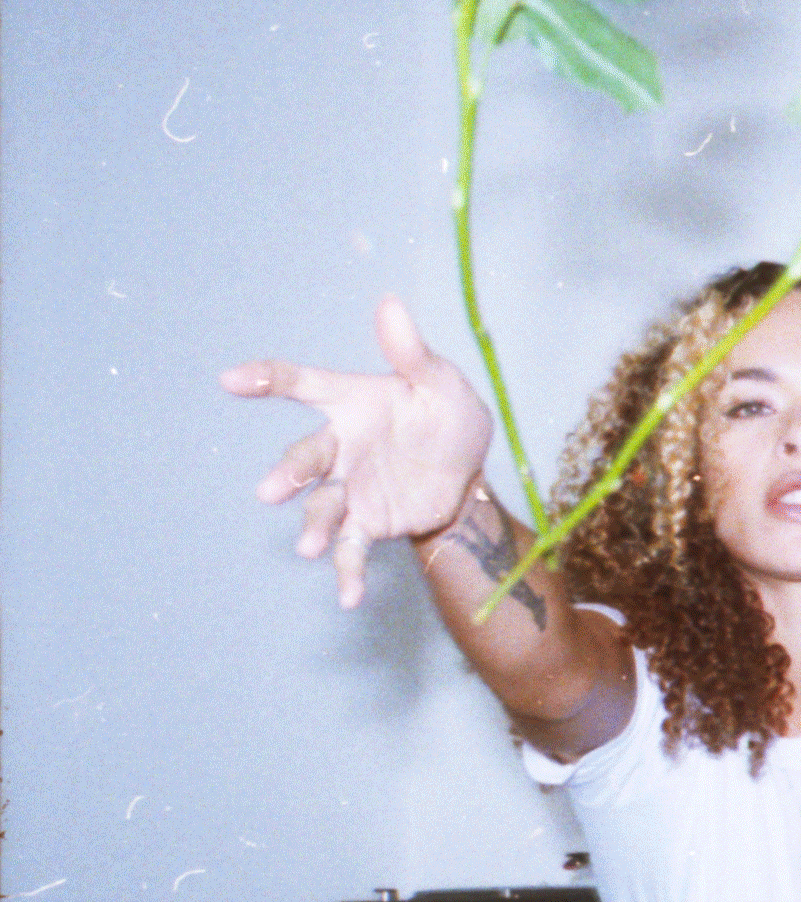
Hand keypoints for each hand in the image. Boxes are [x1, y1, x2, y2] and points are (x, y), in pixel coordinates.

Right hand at [221, 298, 492, 607]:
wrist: (467, 473)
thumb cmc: (446, 416)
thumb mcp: (440, 382)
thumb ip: (412, 353)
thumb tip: (389, 304)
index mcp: (351, 402)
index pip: (302, 385)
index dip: (266, 380)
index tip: (231, 380)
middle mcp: (340, 446)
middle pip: (306, 457)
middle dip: (288, 473)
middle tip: (272, 490)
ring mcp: (349, 487)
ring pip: (321, 507)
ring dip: (313, 527)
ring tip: (309, 548)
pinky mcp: (366, 522)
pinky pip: (351, 549)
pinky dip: (347, 573)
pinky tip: (349, 598)